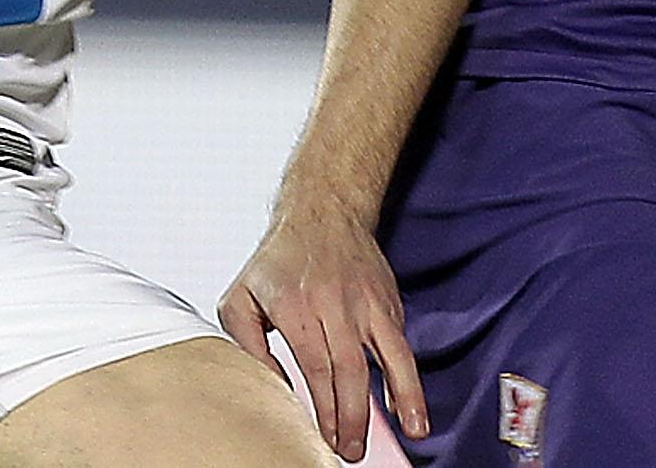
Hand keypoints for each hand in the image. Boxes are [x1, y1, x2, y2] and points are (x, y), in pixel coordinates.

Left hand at [220, 196, 424, 461]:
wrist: (323, 211)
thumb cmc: (277, 261)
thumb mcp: (241, 297)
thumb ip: (248, 346)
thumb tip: (271, 385)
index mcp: (296, 307)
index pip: (316, 367)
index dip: (324, 408)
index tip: (327, 438)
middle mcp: (336, 304)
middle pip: (352, 369)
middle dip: (355, 417)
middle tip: (352, 451)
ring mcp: (367, 302)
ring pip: (392, 353)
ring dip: (404, 396)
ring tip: (414, 431)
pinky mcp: (388, 302)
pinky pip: (401, 344)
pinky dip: (406, 377)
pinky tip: (408, 406)